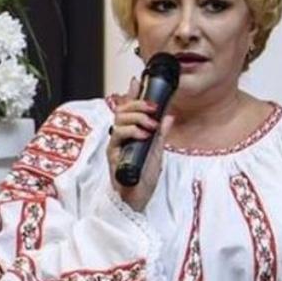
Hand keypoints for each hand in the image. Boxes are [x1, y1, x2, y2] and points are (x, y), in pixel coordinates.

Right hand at [106, 77, 174, 211]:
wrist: (137, 200)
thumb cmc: (143, 178)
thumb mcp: (157, 152)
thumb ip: (161, 133)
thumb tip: (169, 116)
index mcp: (130, 134)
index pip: (128, 110)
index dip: (131, 94)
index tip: (137, 80)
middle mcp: (120, 137)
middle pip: (122, 111)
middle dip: (137, 104)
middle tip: (153, 107)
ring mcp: (115, 145)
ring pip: (119, 120)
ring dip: (137, 117)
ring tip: (151, 124)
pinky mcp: (112, 154)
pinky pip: (118, 136)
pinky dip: (132, 131)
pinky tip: (143, 134)